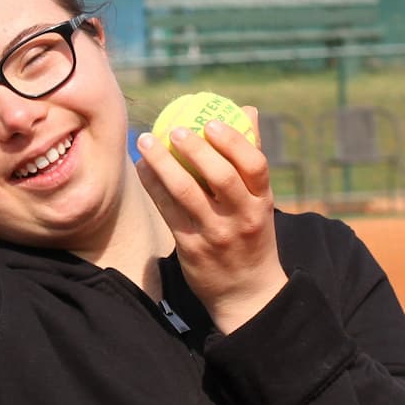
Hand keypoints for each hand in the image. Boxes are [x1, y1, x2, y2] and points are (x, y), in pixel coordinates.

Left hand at [135, 104, 284, 332]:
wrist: (246, 293)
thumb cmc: (251, 235)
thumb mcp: (260, 201)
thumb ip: (250, 158)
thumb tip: (247, 111)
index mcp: (262, 202)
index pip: (255, 166)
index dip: (233, 141)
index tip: (211, 122)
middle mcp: (242, 217)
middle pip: (221, 177)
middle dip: (196, 149)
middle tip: (174, 128)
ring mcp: (216, 234)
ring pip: (187, 193)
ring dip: (164, 164)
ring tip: (146, 141)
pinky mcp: (192, 248)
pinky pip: (168, 211)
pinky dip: (153, 186)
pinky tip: (142, 167)